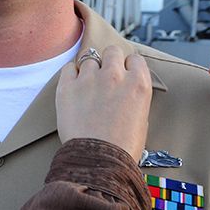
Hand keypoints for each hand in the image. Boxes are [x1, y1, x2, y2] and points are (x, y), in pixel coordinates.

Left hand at [56, 46, 151, 161]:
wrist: (98, 158)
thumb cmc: (123, 145)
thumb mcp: (142, 119)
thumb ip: (133, 97)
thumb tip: (125, 91)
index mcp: (138, 84)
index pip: (135, 59)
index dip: (128, 66)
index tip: (124, 73)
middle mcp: (115, 76)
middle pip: (112, 51)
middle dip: (110, 60)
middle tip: (105, 74)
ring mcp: (89, 78)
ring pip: (89, 58)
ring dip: (89, 69)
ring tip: (87, 85)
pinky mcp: (67, 86)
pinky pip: (68, 67)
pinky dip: (71, 73)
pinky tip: (73, 85)